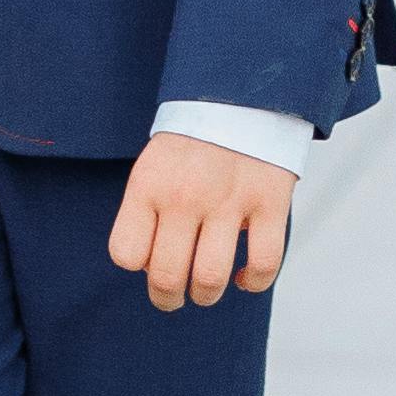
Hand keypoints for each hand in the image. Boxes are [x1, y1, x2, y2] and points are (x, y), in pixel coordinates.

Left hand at [105, 133, 290, 311]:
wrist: (240, 96)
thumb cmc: (191, 143)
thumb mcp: (153, 166)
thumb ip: (147, 211)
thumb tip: (152, 268)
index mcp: (148, 185)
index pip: (125, 253)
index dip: (138, 265)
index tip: (150, 258)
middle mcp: (184, 196)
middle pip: (166, 276)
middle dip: (167, 299)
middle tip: (173, 298)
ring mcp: (228, 201)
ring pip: (210, 278)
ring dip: (206, 295)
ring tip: (206, 290)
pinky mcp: (270, 203)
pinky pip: (263, 264)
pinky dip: (254, 282)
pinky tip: (246, 278)